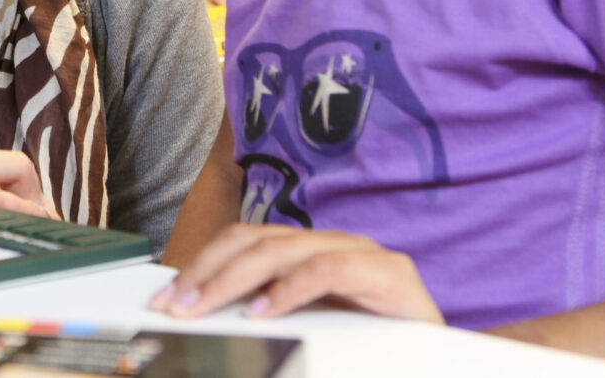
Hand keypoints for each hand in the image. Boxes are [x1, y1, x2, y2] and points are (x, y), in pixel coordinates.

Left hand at [152, 222, 443, 322]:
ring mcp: (361, 253)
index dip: (199, 265)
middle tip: (175, 306)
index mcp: (305, 253)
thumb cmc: (368, 351)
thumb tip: (203, 320)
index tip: (164, 299)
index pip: (240, 242)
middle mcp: (330, 244)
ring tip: (206, 307)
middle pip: (253, 241)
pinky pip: (329, 269)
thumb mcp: (303, 332)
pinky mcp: (390, 274)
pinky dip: (290, 289)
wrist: (440, 362)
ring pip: (283, 250)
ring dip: (236, 280)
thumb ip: (262, 317)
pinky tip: (264, 311)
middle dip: (207, 272)